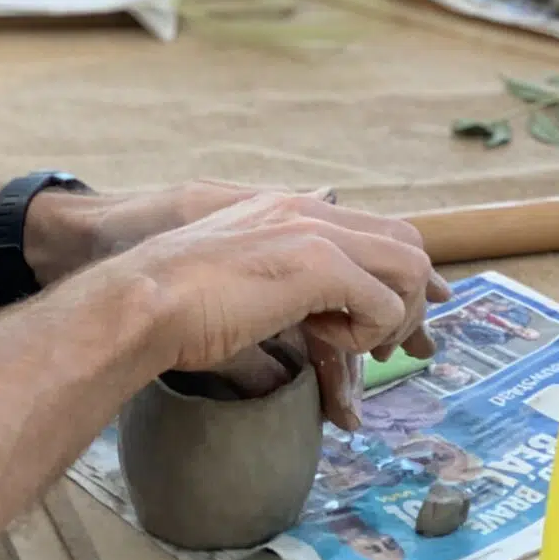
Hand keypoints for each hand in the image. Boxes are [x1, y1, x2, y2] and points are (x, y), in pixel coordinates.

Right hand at [33, 179, 444, 429]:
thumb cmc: (175, 304)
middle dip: (414, 297)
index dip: (402, 275)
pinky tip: (326, 343)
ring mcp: (315, 233)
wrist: (144, 298)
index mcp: (289, 209)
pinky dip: (367, 333)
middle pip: (407, 241)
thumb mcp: (240, 283)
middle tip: (388, 347)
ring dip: (392, 317)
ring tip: (356, 350)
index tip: (402, 321)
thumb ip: (276, 289)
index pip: (376, 229)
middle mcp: (310, 210)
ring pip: (409, 267)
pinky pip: (382, 302)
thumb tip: (303, 338)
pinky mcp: (317, 265)